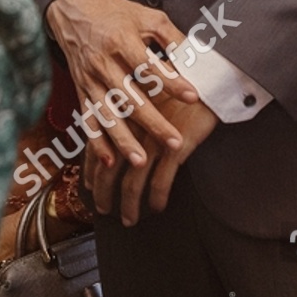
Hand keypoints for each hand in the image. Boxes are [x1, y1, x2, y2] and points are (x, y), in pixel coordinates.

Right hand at [47, 0, 200, 173]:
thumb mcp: (147, 16)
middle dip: (153, 123)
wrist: (74, 11)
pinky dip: (96, 142)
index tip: (193, 96)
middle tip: (174, 142)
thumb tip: (196, 55)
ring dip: (124, 141)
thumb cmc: (116, 14)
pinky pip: (88, 120)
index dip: (172, 83)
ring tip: (142, 161)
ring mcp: (90, 80)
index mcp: (122, 42)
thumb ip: (171, 36)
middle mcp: (104, 64)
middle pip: (131, 99)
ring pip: (108, 116)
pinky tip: (109, 160)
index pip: (150, 67)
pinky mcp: (81, 91)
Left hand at [85, 97, 217, 224]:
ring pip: (132, 184)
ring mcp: (151, 141)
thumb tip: (120, 130)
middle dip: (103, 194)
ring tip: (130, 219)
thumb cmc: (179, 85)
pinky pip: (160, 182)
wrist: (208, 77)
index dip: (90, 171)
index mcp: (121, 115)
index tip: (89, 186)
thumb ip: (130, 111)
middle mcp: (131, 130)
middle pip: (108, 171)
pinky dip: (156, 199)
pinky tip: (157, 207)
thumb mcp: (146, 93)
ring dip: (129, 206)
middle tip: (103, 210)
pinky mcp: (173, 148)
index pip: (95, 149)